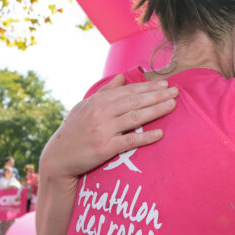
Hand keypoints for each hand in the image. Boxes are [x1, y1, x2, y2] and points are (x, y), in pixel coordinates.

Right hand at [40, 74, 177, 180]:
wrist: (58, 157)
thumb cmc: (74, 131)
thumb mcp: (85, 106)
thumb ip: (105, 91)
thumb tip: (121, 76)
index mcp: (98, 101)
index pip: (128, 91)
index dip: (148, 87)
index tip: (165, 84)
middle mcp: (101, 113)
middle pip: (135, 102)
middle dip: (157, 95)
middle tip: (176, 91)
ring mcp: (103, 130)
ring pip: (135, 118)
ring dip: (156, 110)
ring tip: (172, 105)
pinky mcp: (105, 148)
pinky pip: (130, 141)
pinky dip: (146, 137)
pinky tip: (160, 134)